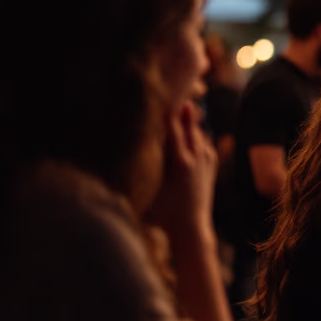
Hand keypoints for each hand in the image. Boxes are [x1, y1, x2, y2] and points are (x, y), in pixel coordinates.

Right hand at [148, 101, 215, 248]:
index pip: (174, 129)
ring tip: (186, 106)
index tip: (162, 99)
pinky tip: (192, 130)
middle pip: (191, 126)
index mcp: (180, 162)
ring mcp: (206, 161)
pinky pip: (205, 143)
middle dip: (185, 110)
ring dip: (192, 121)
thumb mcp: (148, 191)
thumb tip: (110, 167)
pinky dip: (197, 135)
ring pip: (199, 133)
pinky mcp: (210, 165)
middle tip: (180, 93)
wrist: (192, 228)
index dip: (169, 113)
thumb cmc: (162, 214)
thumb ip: (136, 174)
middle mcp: (196, 158)